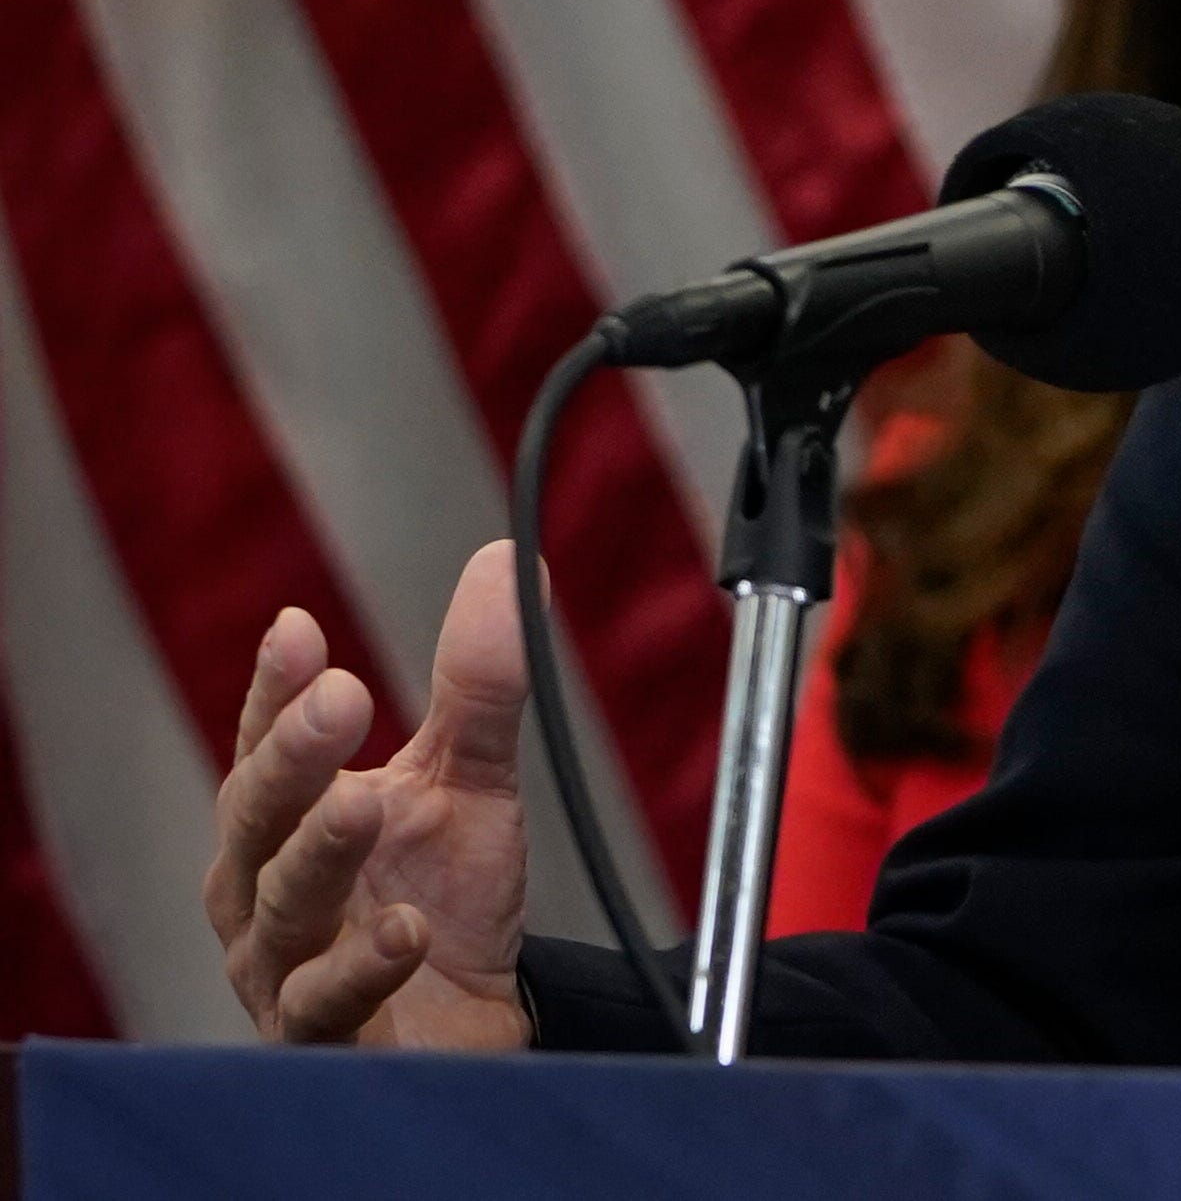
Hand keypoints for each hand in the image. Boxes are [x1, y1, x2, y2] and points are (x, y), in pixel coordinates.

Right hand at [206, 541, 535, 1048]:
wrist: (467, 1020)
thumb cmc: (440, 895)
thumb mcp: (470, 778)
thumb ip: (480, 682)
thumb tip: (506, 560)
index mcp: (286, 815)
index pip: (266, 742)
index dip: (275, 689)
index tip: (298, 630)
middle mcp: (262, 887)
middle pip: (259, 816)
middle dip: (294, 757)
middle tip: (341, 696)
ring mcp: (282, 965)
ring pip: (282, 907)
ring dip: (319, 852)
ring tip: (362, 803)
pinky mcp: (321, 1036)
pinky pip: (326, 1003)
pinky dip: (362, 966)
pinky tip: (406, 930)